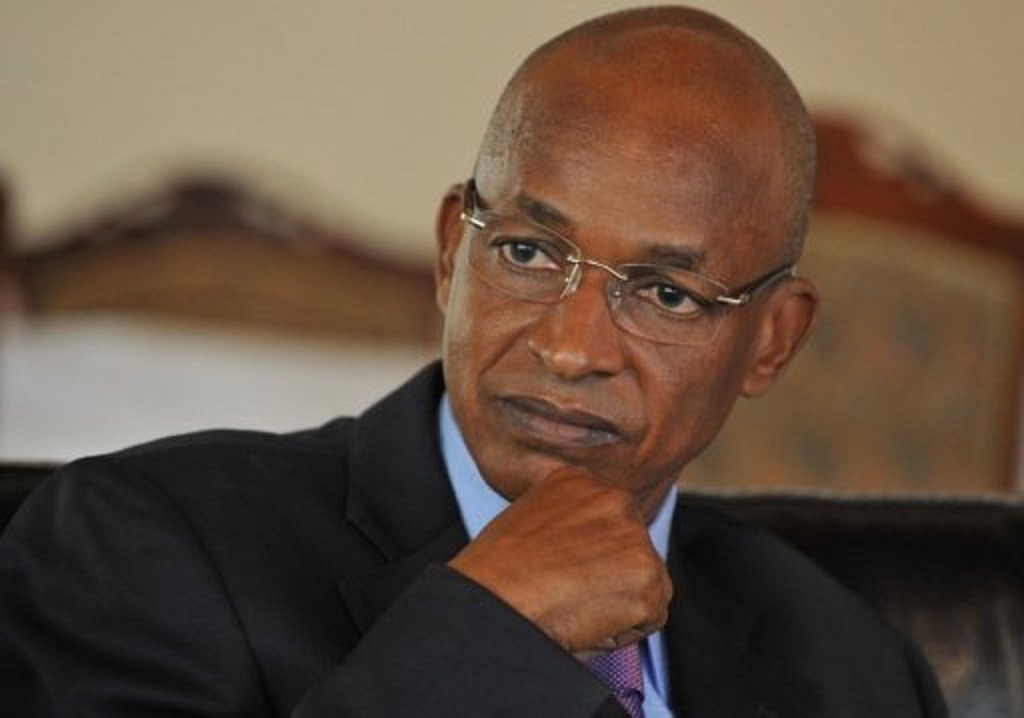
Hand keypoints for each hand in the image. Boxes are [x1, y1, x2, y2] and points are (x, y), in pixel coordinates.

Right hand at [448, 467, 672, 653]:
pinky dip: (622, 630)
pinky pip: (649, 618)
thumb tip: (585, 551)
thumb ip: (567, 524)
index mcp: (580, 480)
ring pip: (645, 584)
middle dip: (610, 577)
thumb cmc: (496, 575)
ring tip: (572, 605)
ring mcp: (634, 536)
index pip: (608, 523)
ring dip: (617, 604)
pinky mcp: (648, 577)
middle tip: (567, 592)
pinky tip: (585, 620)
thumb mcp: (528, 521)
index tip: (565, 568)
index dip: (589, 557)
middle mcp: (613, 498)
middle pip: (632, 551)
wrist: (492, 600)